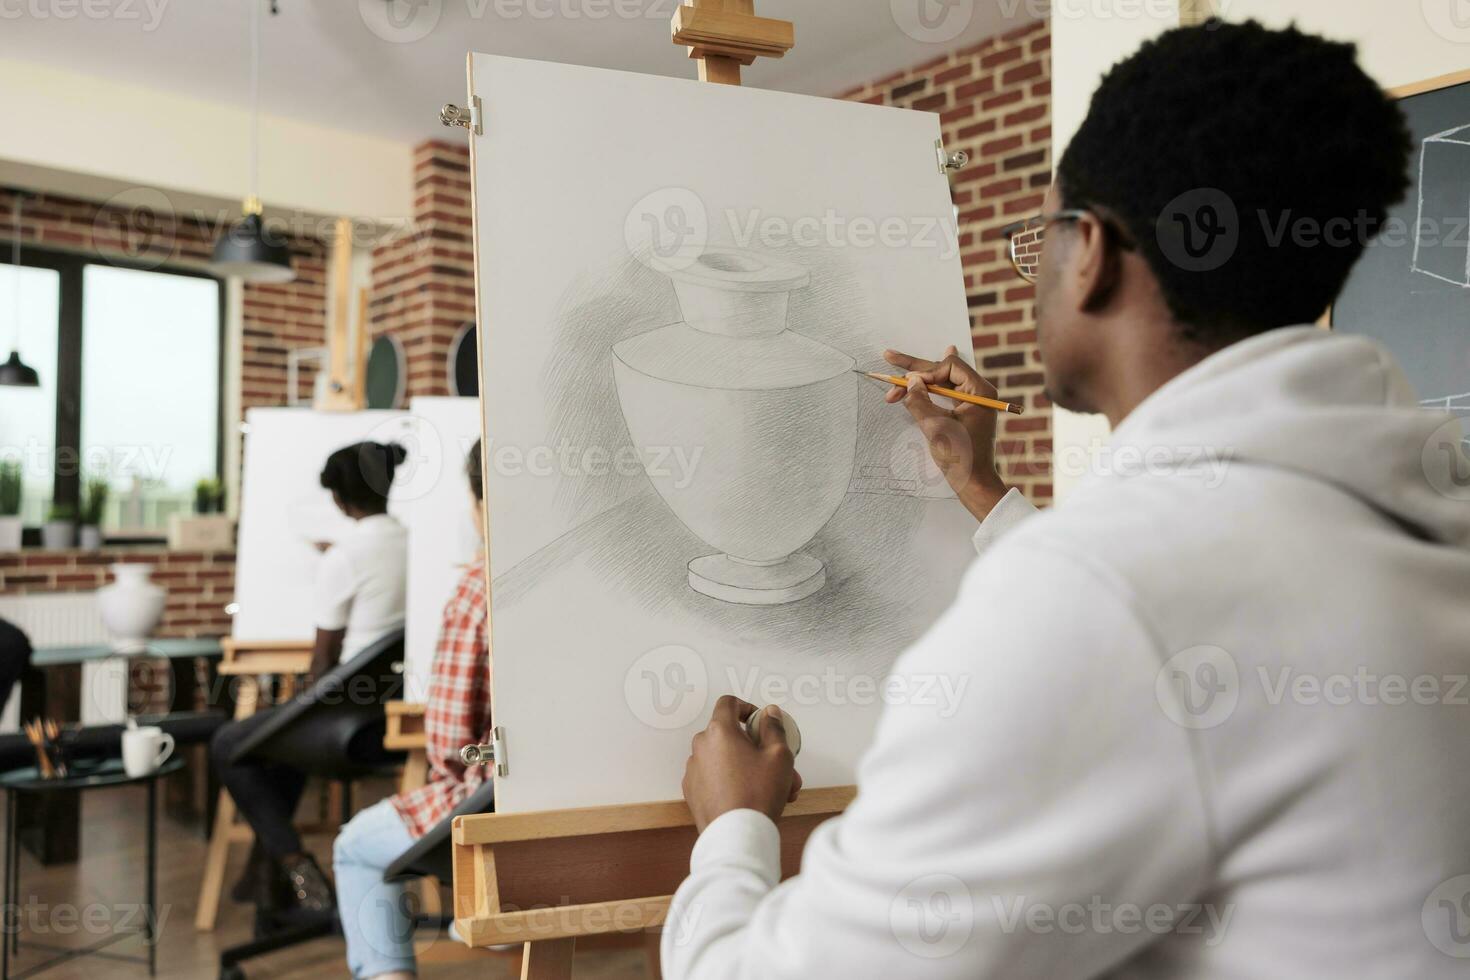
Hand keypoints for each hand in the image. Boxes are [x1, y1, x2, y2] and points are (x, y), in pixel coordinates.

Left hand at [682, 696, 802, 833]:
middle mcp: (701, 747)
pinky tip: (753, 798)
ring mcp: (694, 770)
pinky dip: (732, 781)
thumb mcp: (779, 755)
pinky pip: (715, 777)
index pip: (728, 703)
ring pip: (725, 759)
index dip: (746, 708)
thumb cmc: (757, 794)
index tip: (760, 723)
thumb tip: (769, 713)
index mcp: (719, 731)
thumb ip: (774, 727)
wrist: (737, 835)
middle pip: (731, 736)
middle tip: (778, 766)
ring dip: (748, 767)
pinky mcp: (693, 791)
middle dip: (757, 748)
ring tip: (773, 789)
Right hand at [883, 346, 1009, 521]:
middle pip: (942, 372)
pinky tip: (925, 374)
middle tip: (889, 356)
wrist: (974, 482)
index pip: (950, 367)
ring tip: (895, 375)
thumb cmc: (961, 457)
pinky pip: (943, 394)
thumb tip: (910, 381)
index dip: (926, 373)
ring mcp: (972, 401)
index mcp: (981, 391)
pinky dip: (927, 391)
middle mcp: (979, 392)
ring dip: (917, 384)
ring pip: (940, 382)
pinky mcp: (964, 412)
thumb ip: (920, 401)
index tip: (908, 385)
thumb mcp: (936, 427)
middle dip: (915, 370)